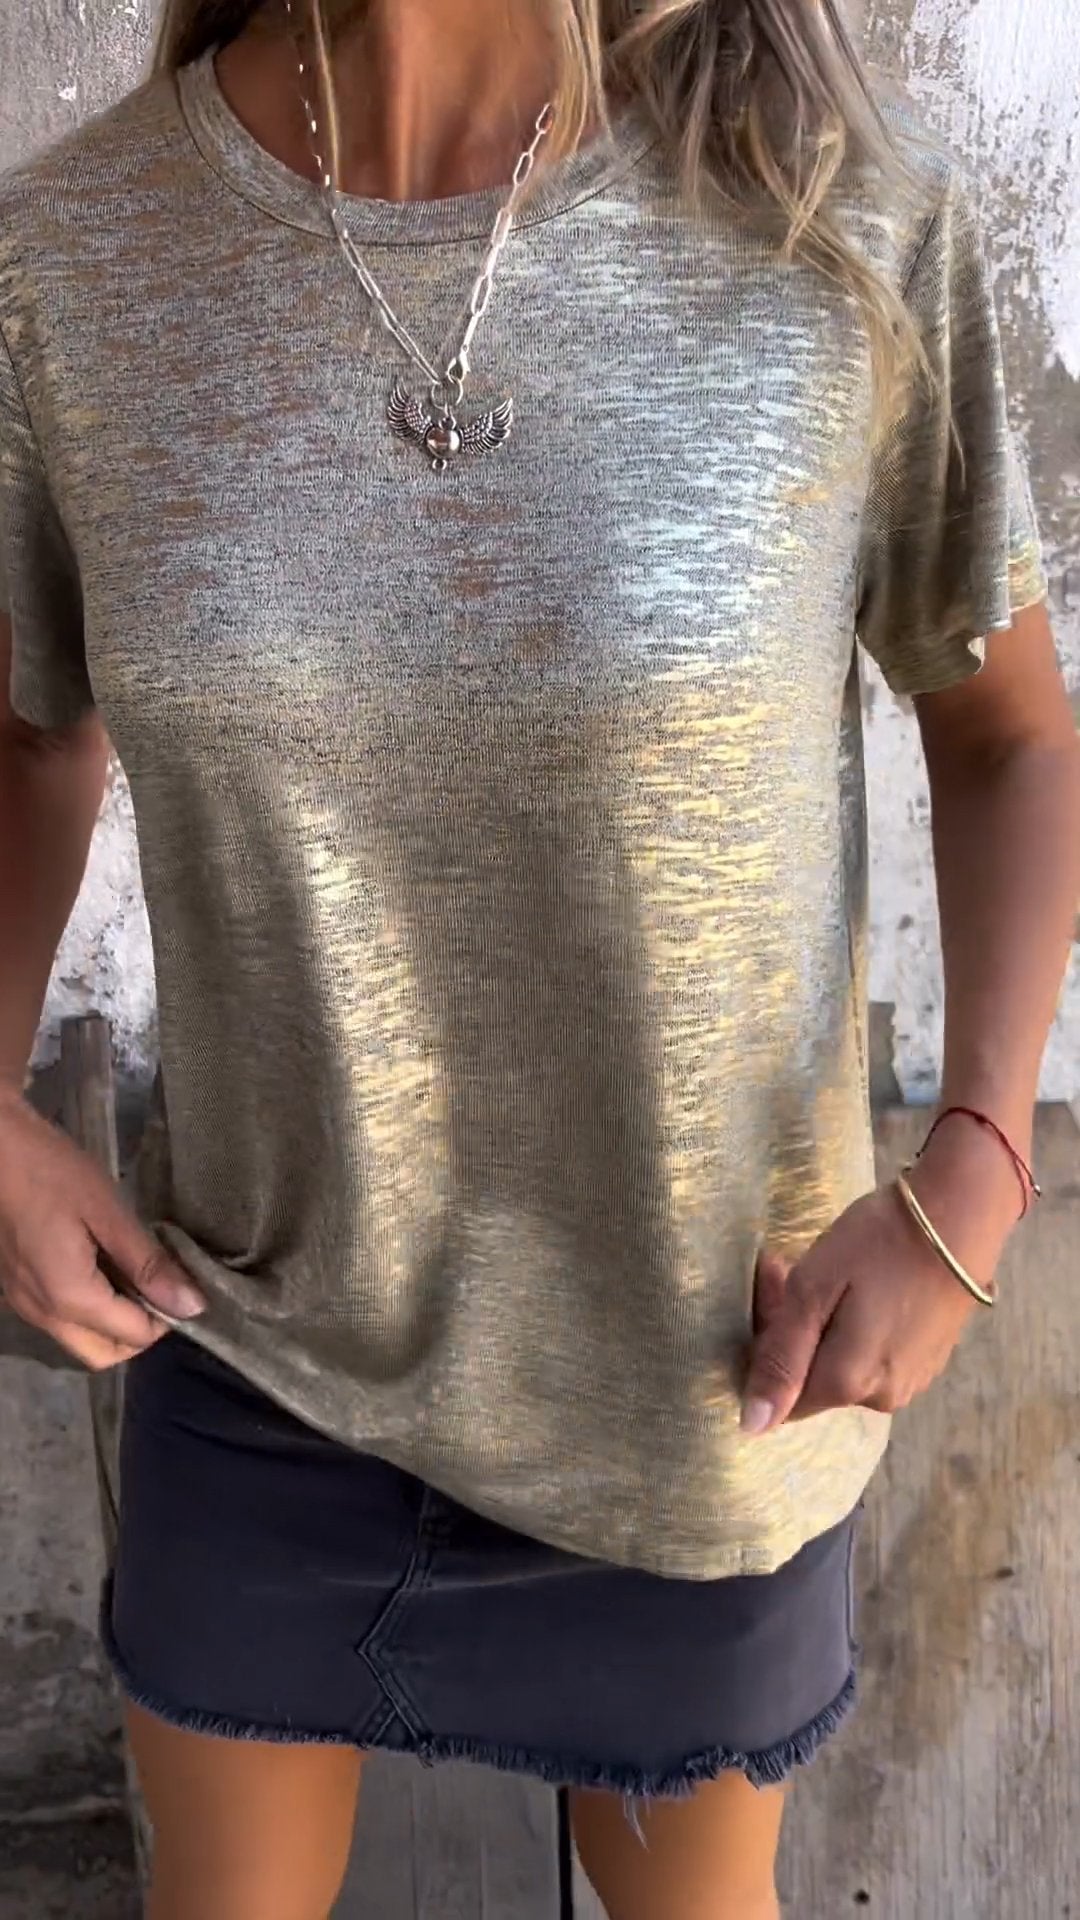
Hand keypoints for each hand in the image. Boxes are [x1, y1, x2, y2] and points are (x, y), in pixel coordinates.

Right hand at [0, 1084, 204, 1369]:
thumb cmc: (50, 1171)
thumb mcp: (108, 1212)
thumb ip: (148, 1264)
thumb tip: (191, 1306)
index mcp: (69, 1299)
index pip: (134, 1337)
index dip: (167, 1318)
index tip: (182, 1283)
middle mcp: (43, 1315)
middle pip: (104, 1354)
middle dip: (140, 1331)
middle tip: (160, 1284)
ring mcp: (24, 1304)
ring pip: (80, 1339)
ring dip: (114, 1321)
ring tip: (134, 1271)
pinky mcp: (17, 1289)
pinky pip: (61, 1318)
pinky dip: (89, 1307)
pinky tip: (103, 1264)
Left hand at [741, 1117, 1022, 1433]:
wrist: (962, 1216)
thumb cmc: (878, 1244)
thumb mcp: (814, 1289)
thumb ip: (782, 1359)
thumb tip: (752, 1427)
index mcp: (846, 1384)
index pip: (781, 1397)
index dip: (768, 1349)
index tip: (774, 1292)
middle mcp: (880, 1398)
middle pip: (812, 1379)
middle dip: (793, 1332)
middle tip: (790, 1268)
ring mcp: (911, 1382)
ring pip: (842, 1365)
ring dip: (824, 1326)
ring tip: (829, 1271)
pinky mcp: (929, 1361)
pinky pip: (873, 1356)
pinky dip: (857, 1326)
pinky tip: (864, 1284)